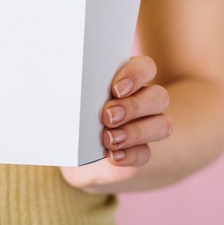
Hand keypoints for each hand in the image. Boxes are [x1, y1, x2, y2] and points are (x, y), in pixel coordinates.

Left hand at [61, 56, 171, 193]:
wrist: (69, 150)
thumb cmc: (69, 113)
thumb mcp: (68, 98)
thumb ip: (73, 86)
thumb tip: (61, 80)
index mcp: (126, 78)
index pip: (145, 67)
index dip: (136, 75)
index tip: (115, 88)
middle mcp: (142, 100)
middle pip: (158, 96)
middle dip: (133, 107)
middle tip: (107, 116)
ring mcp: (145, 127)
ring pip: (162, 125)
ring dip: (135, 132)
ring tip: (108, 139)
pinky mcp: (139, 152)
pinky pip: (145, 153)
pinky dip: (129, 155)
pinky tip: (111, 156)